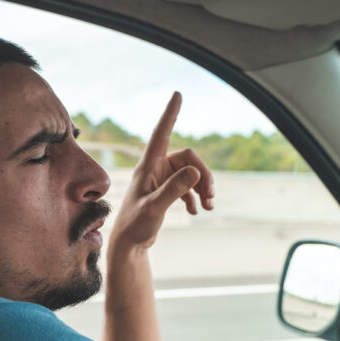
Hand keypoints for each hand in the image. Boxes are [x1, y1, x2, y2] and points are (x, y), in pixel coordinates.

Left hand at [109, 92, 213, 252]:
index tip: (177, 94)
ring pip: (192, 173)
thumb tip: (196, 171)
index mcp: (148, 166)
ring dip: (203, 188)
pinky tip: (195, 212)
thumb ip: (174, 190)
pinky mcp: (166, 191)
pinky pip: (188, 186)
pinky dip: (195, 197)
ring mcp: (161, 179)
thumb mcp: (155, 208)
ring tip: (209, 206)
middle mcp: (155, 168)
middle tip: (211, 196)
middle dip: (204, 175)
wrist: (128, 245)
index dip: (170, 114)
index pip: (161, 133)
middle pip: (189, 158)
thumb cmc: (135, 225)